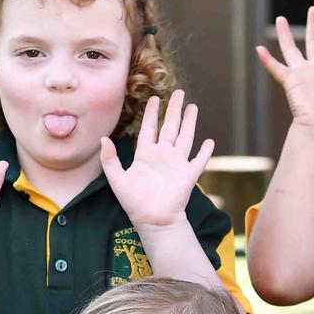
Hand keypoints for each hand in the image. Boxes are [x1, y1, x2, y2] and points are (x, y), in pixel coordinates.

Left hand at [102, 91, 214, 233]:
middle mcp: (163, 156)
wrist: (153, 221)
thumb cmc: (134, 203)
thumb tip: (103, 138)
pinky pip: (199, 160)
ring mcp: (177, 164)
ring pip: (185, 137)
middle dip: (174, 110)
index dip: (152, 113)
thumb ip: (110, 159)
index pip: (150, 128)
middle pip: (170, 127)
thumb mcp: (117, 180)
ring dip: (190, 122)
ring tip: (193, 106)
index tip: (155, 98)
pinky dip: (205, 151)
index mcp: (146, 155)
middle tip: (178, 93)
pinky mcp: (189, 175)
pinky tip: (209, 142)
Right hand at [256, 6, 313, 130]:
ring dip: (285, 34)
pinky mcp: (290, 81)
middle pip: (313, 41)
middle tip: (313, 9)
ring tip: (280, 18)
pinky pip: (276, 69)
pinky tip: (259, 49)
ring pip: (291, 49)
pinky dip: (267, 60)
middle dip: (313, 25)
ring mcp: (302, 73)